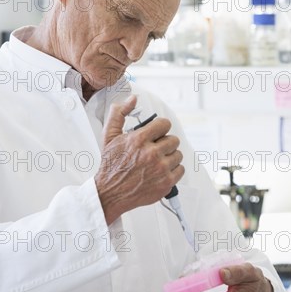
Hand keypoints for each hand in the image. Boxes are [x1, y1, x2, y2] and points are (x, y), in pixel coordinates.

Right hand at [95, 95, 184, 223]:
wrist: (110, 192)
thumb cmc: (111, 165)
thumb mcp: (109, 136)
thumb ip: (119, 113)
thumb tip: (132, 99)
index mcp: (139, 140)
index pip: (165, 124)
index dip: (160, 128)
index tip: (156, 134)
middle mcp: (152, 154)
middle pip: (173, 139)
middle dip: (164, 143)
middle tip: (154, 149)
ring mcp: (161, 169)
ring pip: (178, 154)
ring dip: (169, 157)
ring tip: (156, 161)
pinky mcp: (166, 183)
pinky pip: (180, 169)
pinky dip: (173, 170)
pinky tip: (160, 171)